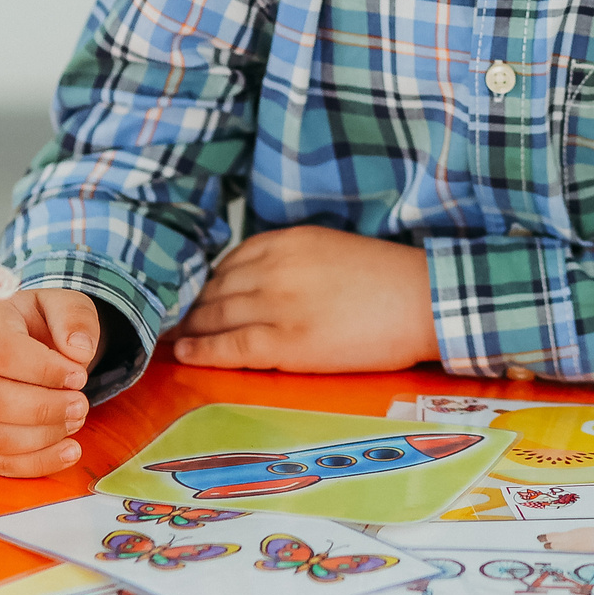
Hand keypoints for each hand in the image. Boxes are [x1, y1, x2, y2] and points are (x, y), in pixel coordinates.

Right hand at [0, 288, 101, 476]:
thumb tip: (79, 351)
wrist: (32, 342)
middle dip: (42, 408)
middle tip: (81, 405)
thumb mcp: (65, 304)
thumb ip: (75, 318)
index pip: (0, 351)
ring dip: (41, 437)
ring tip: (77, 421)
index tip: (79, 376)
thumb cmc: (44, 322)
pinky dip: (36, 463)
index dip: (42, 369)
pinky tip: (69, 451)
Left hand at [174, 226, 438, 372]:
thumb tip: (260, 279)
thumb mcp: (331, 247)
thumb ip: (293, 257)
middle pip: (216, 289)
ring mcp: (277, 306)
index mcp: (288, 241)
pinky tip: (185, 354)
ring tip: (172, 339)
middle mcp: (274, 269)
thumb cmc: (386, 278)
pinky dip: (201, 350)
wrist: (421, 301)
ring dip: (189, 328)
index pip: (229, 262)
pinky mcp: (285, 344)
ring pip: (215, 316)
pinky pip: (229, 347)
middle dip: (191, 306)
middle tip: (172, 321)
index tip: (194, 296)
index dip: (207, 283)